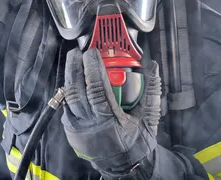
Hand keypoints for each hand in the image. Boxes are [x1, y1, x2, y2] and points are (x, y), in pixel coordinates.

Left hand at [61, 48, 161, 178]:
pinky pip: (67, 105)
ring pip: (68, 97)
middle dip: (75, 67)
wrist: (125, 167)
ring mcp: (78, 128)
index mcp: (110, 121)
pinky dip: (70, 90)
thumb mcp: (149, 117)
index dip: (92, 68)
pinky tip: (74, 79)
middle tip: (78, 52)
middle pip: (76, 90)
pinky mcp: (71, 130)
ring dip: (69, 76)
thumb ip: (151, 89)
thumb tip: (153, 66)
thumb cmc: (137, 143)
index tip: (93, 53)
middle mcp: (91, 125)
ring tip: (73, 61)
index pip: (97, 89)